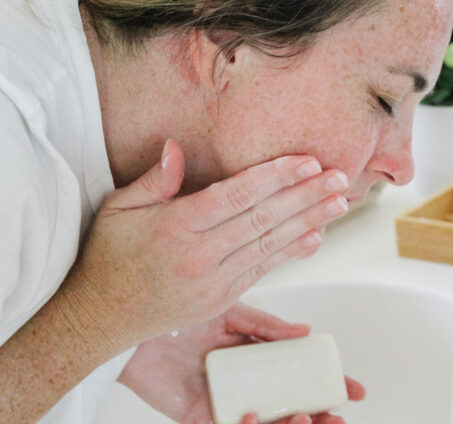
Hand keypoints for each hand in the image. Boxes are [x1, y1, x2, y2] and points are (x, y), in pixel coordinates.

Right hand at [68, 139, 349, 349]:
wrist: (100, 318)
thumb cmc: (109, 257)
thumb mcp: (116, 210)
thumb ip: (152, 180)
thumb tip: (175, 147)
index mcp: (174, 227)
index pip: (236, 196)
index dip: (276, 177)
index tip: (307, 162)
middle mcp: (198, 255)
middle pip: (262, 219)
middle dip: (305, 196)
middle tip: (339, 177)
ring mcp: (212, 281)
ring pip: (270, 245)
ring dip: (309, 221)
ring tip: (339, 203)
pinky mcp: (221, 299)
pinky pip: (263, 270)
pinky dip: (291, 252)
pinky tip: (315, 236)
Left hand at [119, 303, 364, 423]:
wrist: (137, 319)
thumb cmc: (183, 313)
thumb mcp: (233, 313)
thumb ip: (267, 326)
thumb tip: (306, 334)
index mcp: (258, 359)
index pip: (301, 377)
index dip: (328, 385)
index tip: (354, 389)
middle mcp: (247, 383)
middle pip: (290, 408)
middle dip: (318, 417)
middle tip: (338, 416)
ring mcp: (225, 401)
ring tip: (303, 418)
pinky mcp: (199, 415)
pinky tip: (254, 416)